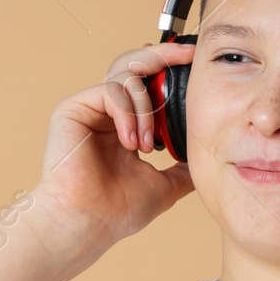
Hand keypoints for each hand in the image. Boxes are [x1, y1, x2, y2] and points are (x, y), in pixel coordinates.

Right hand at [29, 42, 195, 254]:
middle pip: (134, 66)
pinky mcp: (73, 108)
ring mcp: (89, 110)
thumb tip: (207, 157)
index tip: (193, 61)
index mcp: (125, 126)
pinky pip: (111, 90)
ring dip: (146, 109)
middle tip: (186, 56)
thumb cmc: (118, 211)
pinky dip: (128, 113)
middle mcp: (106, 114)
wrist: (89, 224)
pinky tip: (130, 142)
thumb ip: (183, 167)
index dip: (167, 69)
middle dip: (162, 56)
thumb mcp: (166, 185)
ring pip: (127, 77)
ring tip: (144, 145)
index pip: (147, 86)